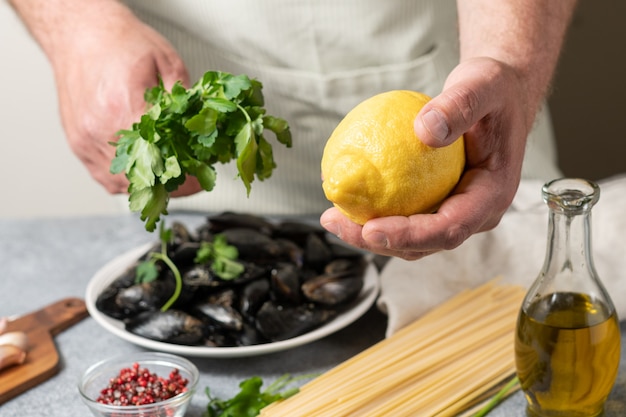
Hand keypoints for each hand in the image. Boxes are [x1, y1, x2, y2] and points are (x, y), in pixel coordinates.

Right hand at [47, 2, 198, 194]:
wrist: (80, 34)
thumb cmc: (121, 44)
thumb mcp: (166, 62)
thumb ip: (185, 99)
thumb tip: (202, 126)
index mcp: (127, 107)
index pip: (164, 157)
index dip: (186, 173)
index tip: (201, 176)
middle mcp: (102, 128)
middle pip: (143, 177)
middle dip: (172, 183)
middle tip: (191, 179)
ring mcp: (87, 140)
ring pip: (123, 184)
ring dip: (150, 185)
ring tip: (171, 177)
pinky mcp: (79, 144)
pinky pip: (105, 178)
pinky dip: (128, 181)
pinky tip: (144, 173)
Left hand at [320, 57, 530, 259]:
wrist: (498, 94)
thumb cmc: (494, 89)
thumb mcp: (482, 84)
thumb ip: (459, 106)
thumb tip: (424, 130)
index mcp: (491, 196)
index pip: (450, 229)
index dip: (410, 236)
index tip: (371, 229)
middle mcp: (474, 212)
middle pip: (424, 243)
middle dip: (377, 242)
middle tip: (334, 222)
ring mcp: (455, 210)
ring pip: (411, 237)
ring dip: (369, 233)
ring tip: (330, 216)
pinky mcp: (438, 202)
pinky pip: (404, 213)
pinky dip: (374, 211)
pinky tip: (344, 195)